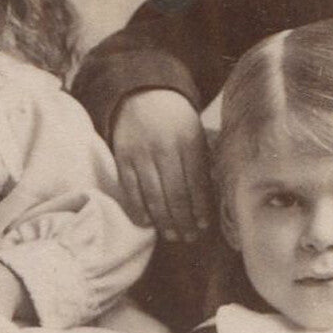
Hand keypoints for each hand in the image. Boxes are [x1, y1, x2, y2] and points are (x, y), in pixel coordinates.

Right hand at [111, 89, 211, 240]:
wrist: (143, 94)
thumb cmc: (176, 120)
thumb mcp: (195, 133)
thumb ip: (202, 162)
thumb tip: (209, 199)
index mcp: (189, 141)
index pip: (197, 183)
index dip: (201, 208)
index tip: (204, 226)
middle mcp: (165, 147)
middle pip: (175, 194)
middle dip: (183, 220)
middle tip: (188, 238)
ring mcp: (141, 153)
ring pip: (153, 195)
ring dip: (163, 220)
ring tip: (171, 235)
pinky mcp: (122, 157)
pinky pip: (130, 189)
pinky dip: (138, 209)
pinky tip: (147, 222)